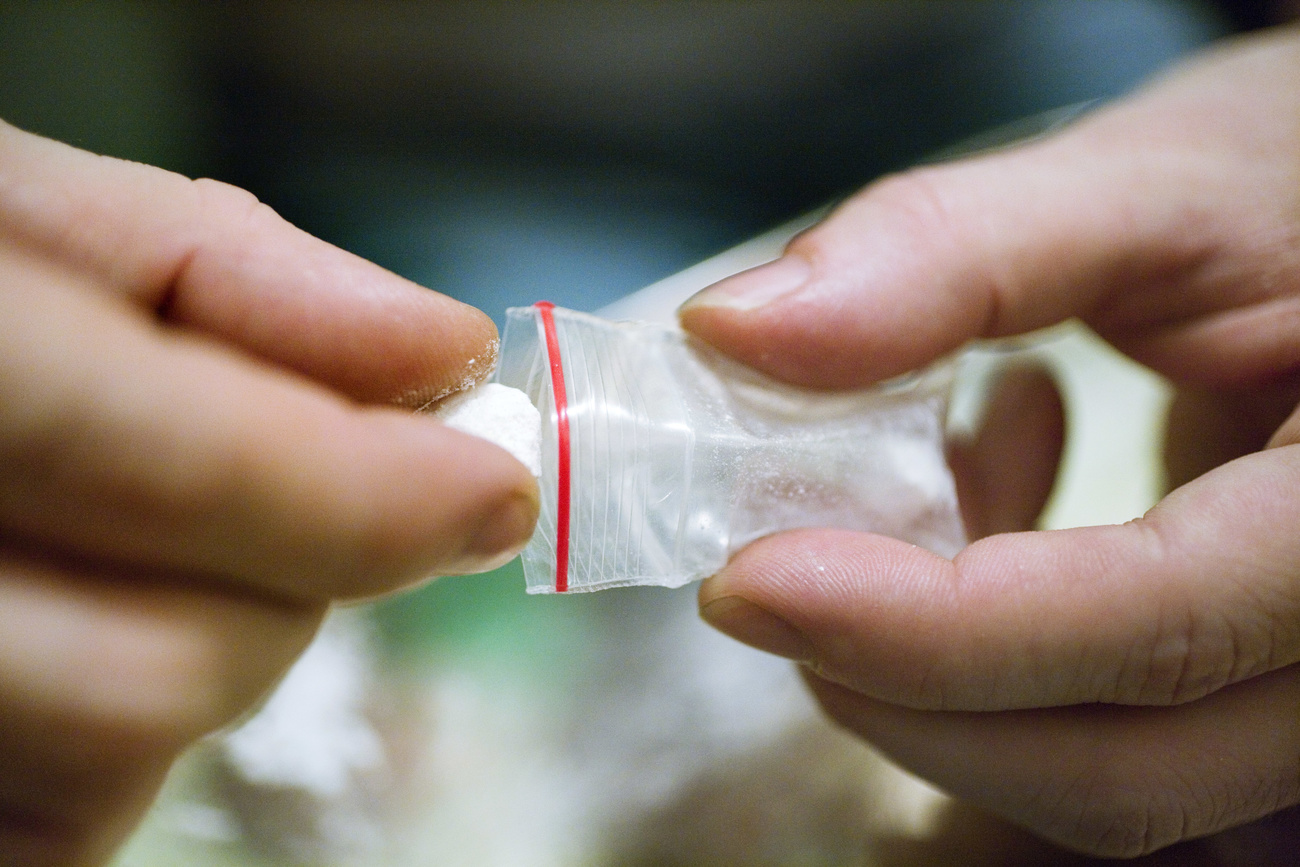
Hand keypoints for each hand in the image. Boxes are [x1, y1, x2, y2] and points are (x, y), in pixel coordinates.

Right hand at [0, 121, 536, 865]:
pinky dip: (118, 739)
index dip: (365, 498)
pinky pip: (50, 824)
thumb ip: (228, 271)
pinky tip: (95, 621)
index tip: (495, 492)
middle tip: (299, 493)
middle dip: (293, 579)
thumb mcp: (18, 212)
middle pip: (165, 672)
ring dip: (207, 648)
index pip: (173, 472)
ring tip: (157, 541)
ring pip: (112, 766)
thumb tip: (443, 349)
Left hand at [682, 24, 1299, 857]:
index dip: (929, 630)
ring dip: (946, 670)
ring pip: (1106, 784)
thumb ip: (952, 253)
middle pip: (1118, 772)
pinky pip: (1111, 746)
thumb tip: (732, 333)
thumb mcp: (1159, 181)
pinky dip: (999, 666)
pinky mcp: (1255, 687)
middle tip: (774, 571)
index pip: (1154, 626)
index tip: (748, 583)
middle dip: (903, 688)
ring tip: (955, 463)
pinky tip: (999, 513)